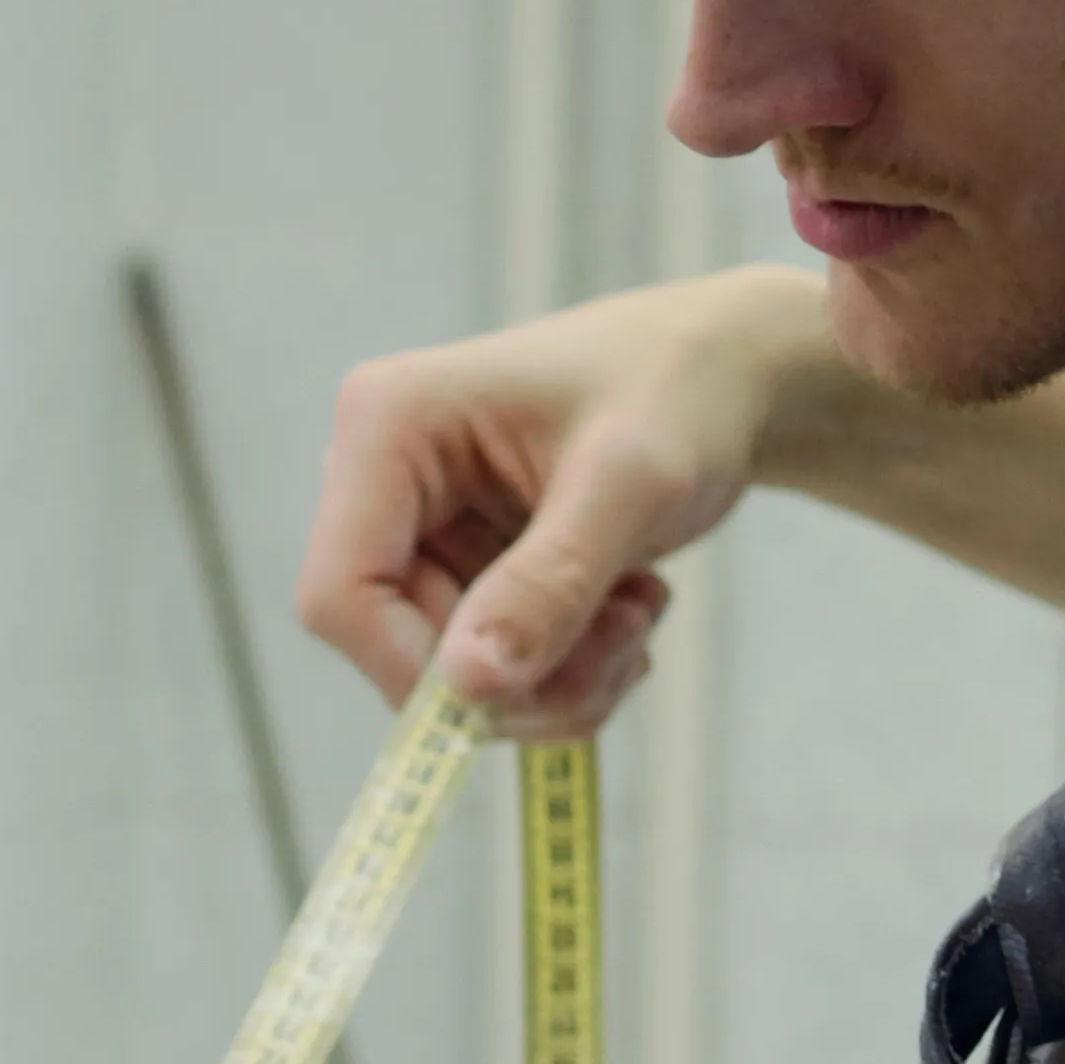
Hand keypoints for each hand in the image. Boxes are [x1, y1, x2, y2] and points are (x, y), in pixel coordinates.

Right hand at [289, 267, 818, 737]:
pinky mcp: (460, 568)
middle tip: (626, 642)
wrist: (724, 376)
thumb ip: (548, 584)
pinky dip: (565, 669)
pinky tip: (623, 610)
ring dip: (558, 678)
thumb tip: (468, 687)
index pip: (340, 595)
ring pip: (452, 675)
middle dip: (520, 676)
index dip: (417, 670)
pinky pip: (488, 668)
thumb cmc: (679, 393)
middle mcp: (381, 481)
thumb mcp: (630, 486)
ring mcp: (419, 531)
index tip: (529, 687)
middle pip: (399, 648)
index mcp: (387, 426)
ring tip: (637, 616)